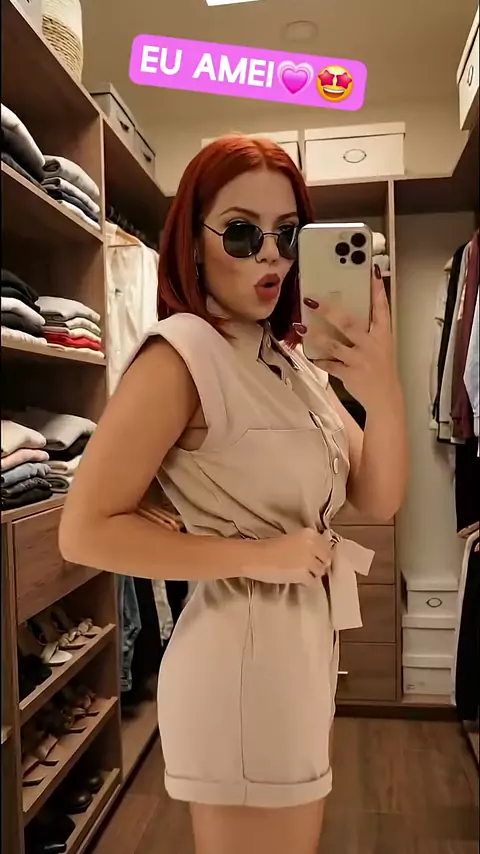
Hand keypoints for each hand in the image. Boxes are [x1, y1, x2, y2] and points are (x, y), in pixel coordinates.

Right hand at [246, 528, 333, 584]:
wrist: (256, 557)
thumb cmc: (270, 547)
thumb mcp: (292, 539)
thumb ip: (307, 544)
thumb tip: (320, 554)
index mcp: (310, 534)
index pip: (327, 546)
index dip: (322, 554)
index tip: (314, 558)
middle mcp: (313, 545)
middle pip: (327, 559)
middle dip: (319, 564)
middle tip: (307, 567)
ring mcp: (309, 560)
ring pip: (320, 571)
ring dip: (312, 573)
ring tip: (299, 572)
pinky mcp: (304, 574)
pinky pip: (312, 581)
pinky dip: (305, 581)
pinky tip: (295, 578)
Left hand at [295, 267, 399, 410]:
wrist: (385, 397)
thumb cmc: (381, 368)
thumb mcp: (382, 346)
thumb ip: (370, 329)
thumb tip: (348, 310)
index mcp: (383, 335)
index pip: (382, 309)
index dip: (377, 290)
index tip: (370, 272)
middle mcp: (372, 345)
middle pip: (349, 323)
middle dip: (329, 311)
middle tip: (312, 300)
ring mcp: (360, 359)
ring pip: (334, 344)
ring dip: (315, 335)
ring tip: (300, 326)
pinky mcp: (349, 373)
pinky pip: (329, 364)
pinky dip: (318, 359)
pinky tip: (308, 353)